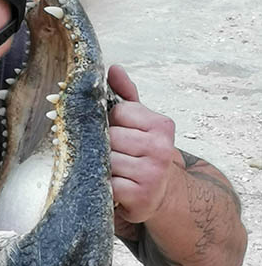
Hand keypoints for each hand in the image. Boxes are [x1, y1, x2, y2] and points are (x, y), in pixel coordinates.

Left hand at [108, 64, 175, 224]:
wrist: (163, 194)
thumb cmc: (144, 154)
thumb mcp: (139, 123)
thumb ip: (126, 96)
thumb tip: (114, 68)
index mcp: (161, 126)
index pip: (119, 112)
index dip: (110, 122)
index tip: (117, 132)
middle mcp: (161, 148)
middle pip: (110, 137)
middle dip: (104, 145)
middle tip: (111, 154)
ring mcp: (152, 174)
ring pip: (107, 160)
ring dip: (102, 165)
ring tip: (113, 169)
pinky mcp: (141, 197)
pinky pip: (108, 184)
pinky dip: (104, 185)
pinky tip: (114, 185)